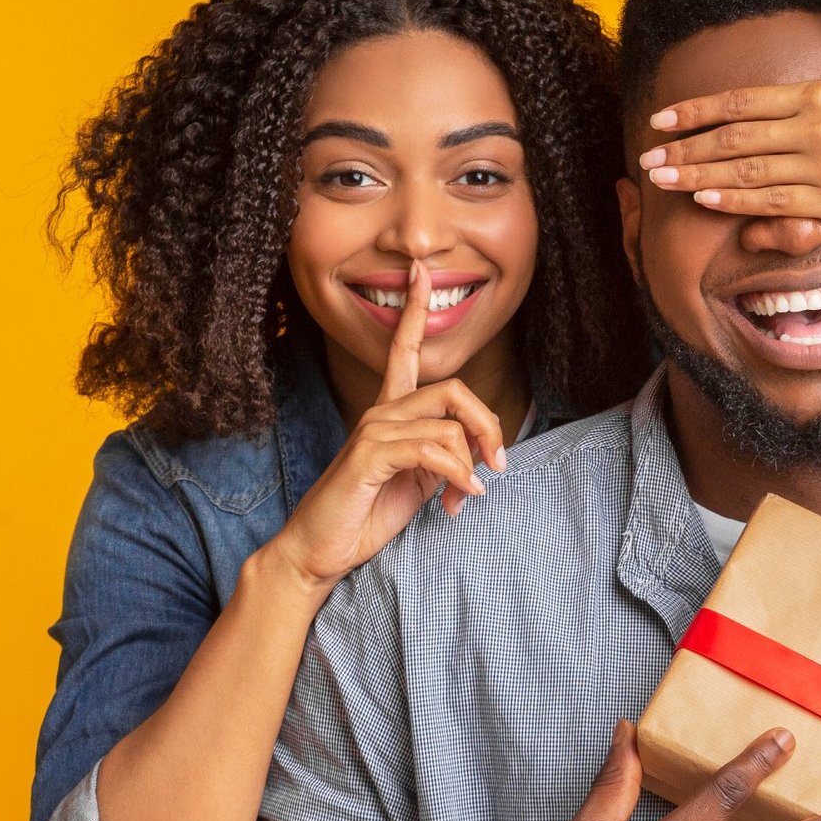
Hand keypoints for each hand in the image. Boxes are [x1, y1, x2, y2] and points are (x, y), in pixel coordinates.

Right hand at [257, 258, 506, 593]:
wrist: (321, 550)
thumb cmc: (365, 514)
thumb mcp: (416, 482)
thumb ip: (444, 458)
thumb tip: (480, 455)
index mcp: (390, 412)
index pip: (404, 349)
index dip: (414, 309)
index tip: (420, 270)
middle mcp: (380, 412)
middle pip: (452, 389)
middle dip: (487, 425)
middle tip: (499, 463)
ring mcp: (372, 431)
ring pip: (446, 423)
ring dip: (471, 463)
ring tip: (468, 494)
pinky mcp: (369, 455)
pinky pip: (431, 450)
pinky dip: (458, 475)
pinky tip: (460, 497)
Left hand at [637, 0, 820, 227]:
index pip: (743, 101)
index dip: (697, 110)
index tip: (663, 118)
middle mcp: (816, 129)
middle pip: (734, 138)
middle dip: (684, 148)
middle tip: (647, 157)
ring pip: (746, 172)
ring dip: (698, 176)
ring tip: (662, 181)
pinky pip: (775, 202)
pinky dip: (736, 200)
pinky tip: (705, 200)